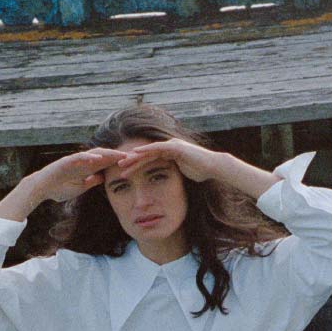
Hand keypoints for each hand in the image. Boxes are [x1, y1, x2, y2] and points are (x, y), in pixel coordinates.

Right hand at [22, 147, 132, 202]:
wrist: (42, 189)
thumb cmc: (59, 189)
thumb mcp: (81, 187)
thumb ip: (92, 181)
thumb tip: (103, 178)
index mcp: (88, 168)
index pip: (107, 163)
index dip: (120, 162)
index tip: (134, 163)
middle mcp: (84, 162)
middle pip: (104, 156)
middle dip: (118, 156)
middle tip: (134, 156)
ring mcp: (75, 160)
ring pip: (94, 154)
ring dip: (108, 154)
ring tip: (120, 155)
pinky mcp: (66, 162)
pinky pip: (79, 157)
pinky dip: (89, 157)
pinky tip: (98, 158)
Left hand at [112, 138, 226, 182]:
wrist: (213, 168)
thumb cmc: (201, 172)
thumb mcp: (182, 175)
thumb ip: (173, 175)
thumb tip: (167, 185)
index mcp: (169, 154)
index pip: (149, 159)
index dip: (137, 165)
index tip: (125, 172)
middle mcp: (168, 147)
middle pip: (146, 154)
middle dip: (132, 160)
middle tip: (119, 166)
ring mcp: (171, 145)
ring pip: (149, 150)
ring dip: (135, 156)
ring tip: (123, 161)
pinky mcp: (174, 146)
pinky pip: (157, 147)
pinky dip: (146, 150)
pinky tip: (135, 153)